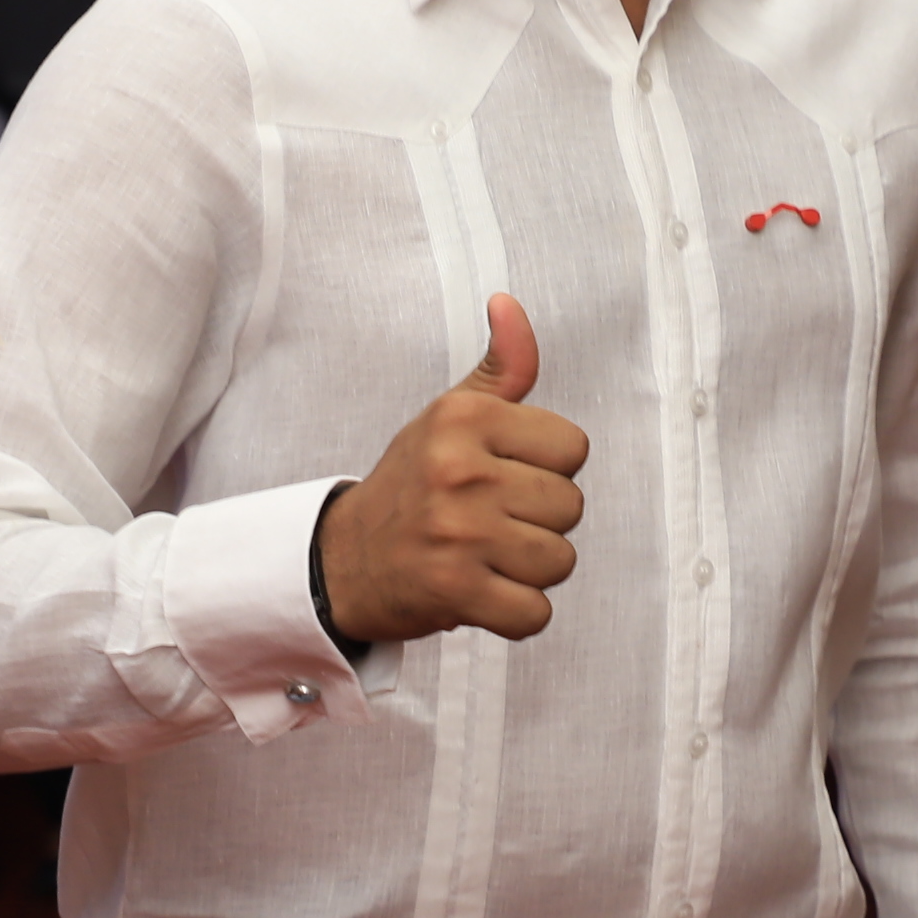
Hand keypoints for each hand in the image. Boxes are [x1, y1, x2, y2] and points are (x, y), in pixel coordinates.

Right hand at [316, 294, 589, 645]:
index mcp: (464, 418)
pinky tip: (484, 592)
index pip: (573, 448)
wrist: (344, 558)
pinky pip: (535, 613)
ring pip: (559, 561)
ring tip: (486, 556)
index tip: (505, 476)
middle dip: (540, 522)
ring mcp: (457, 533)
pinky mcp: (454, 591)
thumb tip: (509, 304)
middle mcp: (459, 470)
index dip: (547, 468)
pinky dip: (516, 613)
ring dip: (530, 570)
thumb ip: (501, 368)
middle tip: (490, 521)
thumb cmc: (411, 483)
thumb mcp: (449, 415)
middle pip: (571, 507)